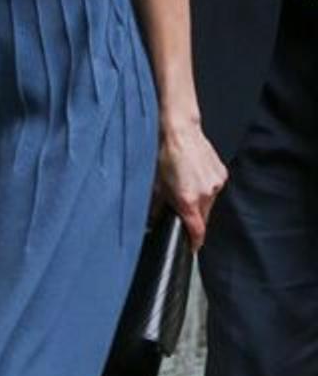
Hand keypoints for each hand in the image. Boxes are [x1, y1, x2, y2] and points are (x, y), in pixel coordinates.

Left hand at [156, 122, 226, 251]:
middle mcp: (205, 193)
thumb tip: (155, 218)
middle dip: (193, 219)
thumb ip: (157, 207)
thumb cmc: (163, 154)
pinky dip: (205, 189)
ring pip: (209, 204)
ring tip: (185, 187)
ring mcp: (216, 183)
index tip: (191, 246)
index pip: (197, 231)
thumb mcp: (155, 185)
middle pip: (203, 218)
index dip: (194, 241)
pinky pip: (213, 189)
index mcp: (188, 199)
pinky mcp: (222, 173)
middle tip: (180, 210)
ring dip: (199, 202)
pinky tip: (194, 177)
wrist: (179, 129)